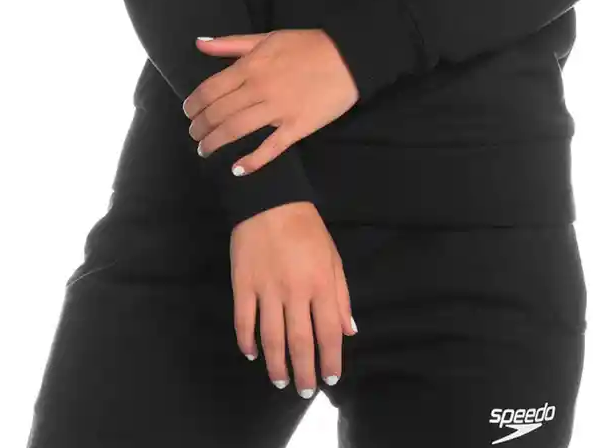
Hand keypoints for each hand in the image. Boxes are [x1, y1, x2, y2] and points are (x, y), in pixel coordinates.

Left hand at [183, 29, 358, 175]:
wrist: (348, 57)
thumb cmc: (306, 45)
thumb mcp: (266, 38)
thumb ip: (230, 43)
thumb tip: (198, 43)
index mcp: (251, 66)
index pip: (209, 90)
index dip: (193, 105)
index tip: (188, 113)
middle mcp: (259, 89)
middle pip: (218, 113)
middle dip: (199, 127)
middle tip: (194, 134)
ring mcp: (278, 110)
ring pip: (235, 131)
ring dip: (214, 143)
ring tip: (205, 151)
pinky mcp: (297, 126)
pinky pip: (270, 149)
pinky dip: (251, 162)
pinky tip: (237, 169)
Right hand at [231, 201, 356, 395]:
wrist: (269, 201)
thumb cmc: (306, 228)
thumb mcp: (332, 257)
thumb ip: (341, 295)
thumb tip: (349, 331)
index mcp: (321, 284)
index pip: (328, 332)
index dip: (330, 360)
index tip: (330, 379)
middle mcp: (295, 291)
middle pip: (299, 342)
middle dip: (304, 372)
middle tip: (305, 392)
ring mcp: (266, 289)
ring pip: (271, 338)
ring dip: (276, 364)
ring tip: (281, 381)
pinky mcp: (242, 284)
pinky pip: (244, 320)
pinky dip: (247, 341)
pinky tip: (252, 353)